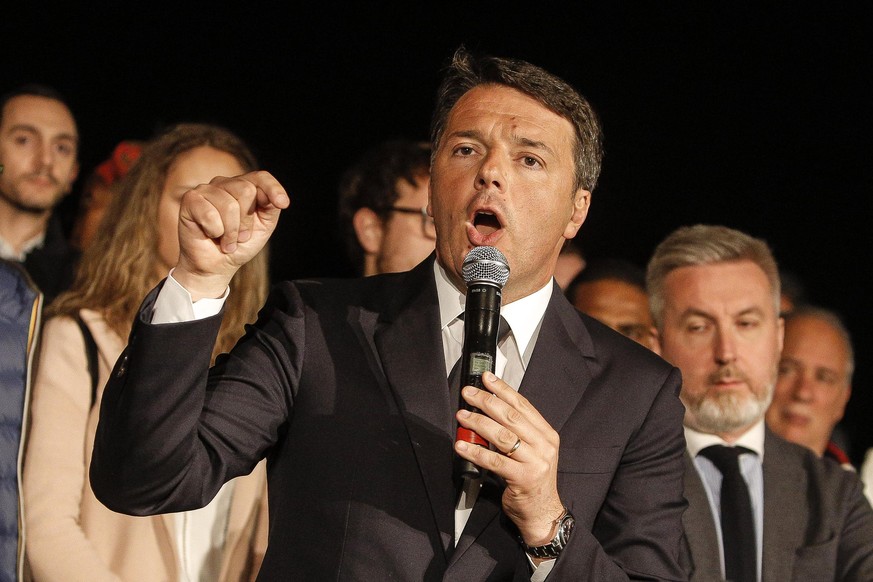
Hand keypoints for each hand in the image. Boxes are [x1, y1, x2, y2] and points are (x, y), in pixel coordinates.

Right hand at [174, 171, 289, 299]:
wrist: (216, 266)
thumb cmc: (240, 245)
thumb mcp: (263, 227)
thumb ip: (271, 208)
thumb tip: (275, 198)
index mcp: (243, 186)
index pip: (261, 177)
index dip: (273, 189)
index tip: (283, 204)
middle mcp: (224, 183)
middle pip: (246, 190)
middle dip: (246, 222)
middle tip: (240, 236)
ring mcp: (205, 189)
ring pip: (229, 205)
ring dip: (231, 232)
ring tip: (226, 240)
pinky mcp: (191, 200)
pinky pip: (210, 214)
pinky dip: (215, 231)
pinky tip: (210, 234)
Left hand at [454, 372, 564, 549]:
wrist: (542, 512)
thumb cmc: (532, 480)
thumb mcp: (531, 451)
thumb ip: (517, 432)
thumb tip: (488, 410)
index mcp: (546, 434)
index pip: (523, 405)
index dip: (503, 390)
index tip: (487, 378)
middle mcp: (544, 445)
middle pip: (511, 416)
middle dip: (486, 402)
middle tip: (468, 394)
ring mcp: (536, 462)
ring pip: (502, 436)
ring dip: (478, 423)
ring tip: (462, 416)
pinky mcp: (523, 478)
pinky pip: (495, 460)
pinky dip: (476, 451)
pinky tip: (462, 446)